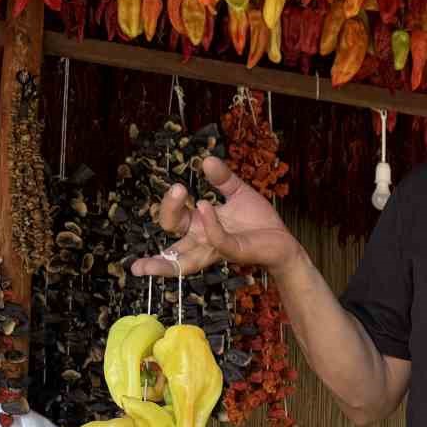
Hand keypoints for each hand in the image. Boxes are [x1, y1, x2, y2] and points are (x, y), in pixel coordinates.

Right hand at [130, 155, 302, 277]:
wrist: (284, 240)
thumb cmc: (258, 222)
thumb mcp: (238, 193)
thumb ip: (222, 179)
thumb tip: (207, 160)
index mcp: (200, 228)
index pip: (174, 222)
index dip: (170, 205)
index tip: (178, 187)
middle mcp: (204, 242)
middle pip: (172, 247)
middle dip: (162, 230)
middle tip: (171, 198)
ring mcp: (218, 249)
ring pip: (184, 264)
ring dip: (164, 265)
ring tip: (143, 266)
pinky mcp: (235, 251)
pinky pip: (216, 240)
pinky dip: (209, 223)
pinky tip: (205, 206)